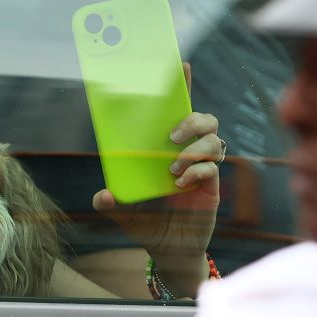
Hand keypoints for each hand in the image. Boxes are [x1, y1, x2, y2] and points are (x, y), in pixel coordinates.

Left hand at [92, 63, 222, 296]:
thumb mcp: (122, 211)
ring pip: (213, 140)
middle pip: (205, 120)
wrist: (168, 251)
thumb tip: (103, 195)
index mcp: (164, 148)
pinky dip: (197, 172)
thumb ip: (110, 202)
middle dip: (192, 119)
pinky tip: (180, 184)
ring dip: (193, 149)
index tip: (180, 65)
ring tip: (172, 167)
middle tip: (172, 135)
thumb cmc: (147, 223)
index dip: (181, 87)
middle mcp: (187, 153)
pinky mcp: (212, 186)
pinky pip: (213, 167)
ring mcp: (202, 168)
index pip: (176, 111)